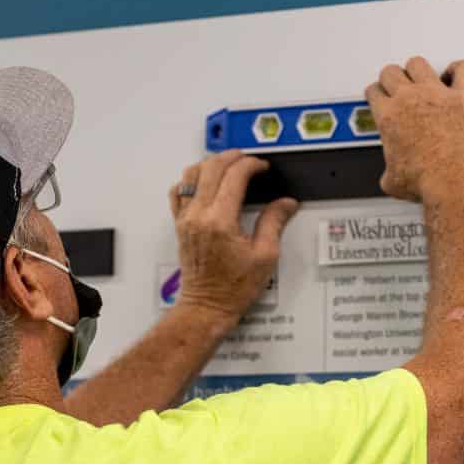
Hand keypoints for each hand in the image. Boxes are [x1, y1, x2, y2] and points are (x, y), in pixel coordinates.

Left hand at [169, 151, 297, 323]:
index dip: (252, 165)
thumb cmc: (233, 288)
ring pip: (191, 174)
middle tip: (249, 161)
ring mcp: (185, 219)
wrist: (207, 306)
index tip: (262, 168)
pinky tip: (203, 183)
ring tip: (228, 166)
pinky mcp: (180, 224)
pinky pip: (178, 192)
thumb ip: (274, 222)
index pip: (234, 176)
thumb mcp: (265, 256)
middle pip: (212, 168)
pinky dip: (190, 181)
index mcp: (221, 221)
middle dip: (233, 157)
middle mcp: (199, 216)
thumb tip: (285, 203)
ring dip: (210, 164)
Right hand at [367, 56, 463, 202]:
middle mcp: (409, 99)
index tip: (381, 96)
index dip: (377, 94)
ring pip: (419, 63)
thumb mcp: (393, 181)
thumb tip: (391, 178)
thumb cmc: (426, 181)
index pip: (374, 92)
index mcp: (388, 116)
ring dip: (418, 70)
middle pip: (391, 72)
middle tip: (399, 86)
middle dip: (393, 78)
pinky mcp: (463, 96)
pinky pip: (462, 69)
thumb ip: (389, 171)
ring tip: (423, 78)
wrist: (452, 180)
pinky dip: (458, 68)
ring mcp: (436, 94)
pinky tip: (455, 75)